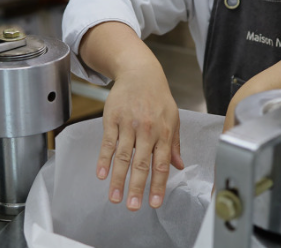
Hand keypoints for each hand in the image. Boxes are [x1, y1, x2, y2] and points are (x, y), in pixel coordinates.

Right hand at [96, 65, 183, 210]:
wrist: (140, 73)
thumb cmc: (158, 97)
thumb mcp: (173, 118)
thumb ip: (174, 144)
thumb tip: (179, 166)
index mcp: (164, 132)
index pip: (162, 164)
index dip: (158, 185)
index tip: (155, 203)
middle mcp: (147, 130)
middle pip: (141, 163)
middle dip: (137, 187)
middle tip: (132, 207)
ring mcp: (129, 124)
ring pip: (123, 156)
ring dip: (118, 179)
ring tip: (115, 198)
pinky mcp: (113, 119)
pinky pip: (108, 142)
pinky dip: (104, 159)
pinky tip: (101, 175)